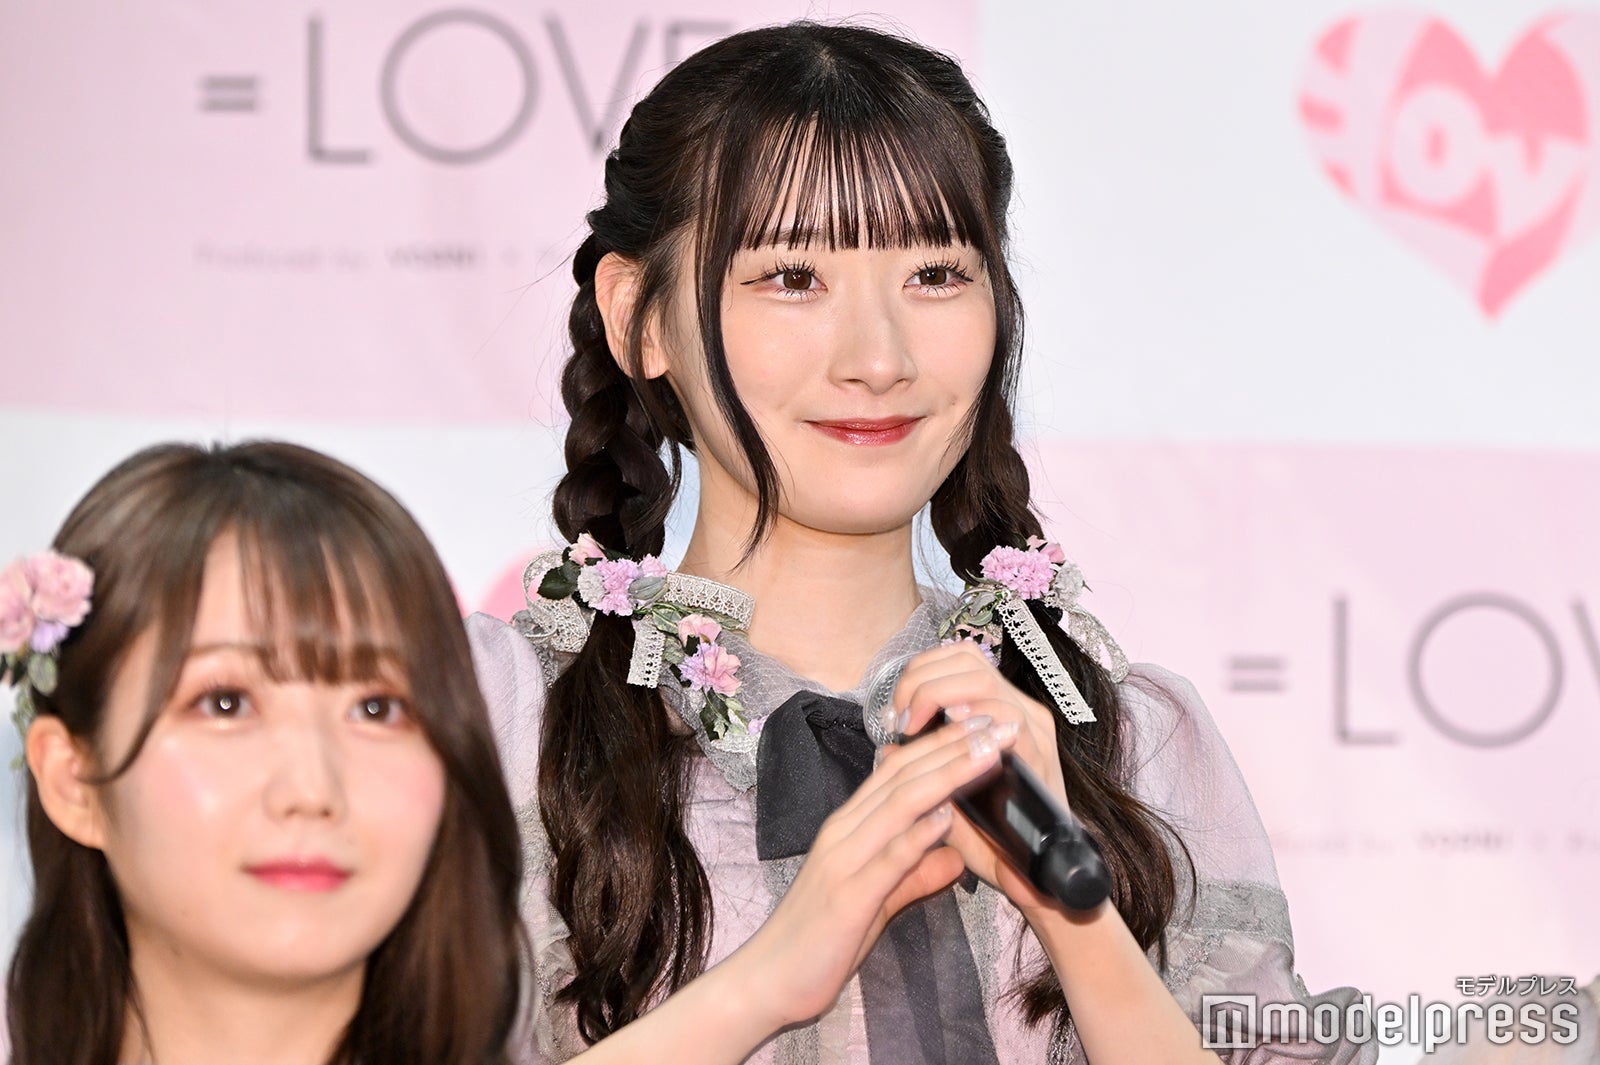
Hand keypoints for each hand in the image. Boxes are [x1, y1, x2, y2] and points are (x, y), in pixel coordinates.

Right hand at [728, 714, 1017, 1031]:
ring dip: (947, 774)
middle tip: (998, 722)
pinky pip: (886, 858)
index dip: (943, 744)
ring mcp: (843, 860)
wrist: (767, 980)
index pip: (900, 771)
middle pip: (904, 776)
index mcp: (849, 827)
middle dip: (954, 746)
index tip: (983, 725)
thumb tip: (955, 857)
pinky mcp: (848, 896)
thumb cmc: (820, 940)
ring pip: (899, 804)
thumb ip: (914, 874)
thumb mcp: (877, 901)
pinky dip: (918, 834)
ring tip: (987, 752)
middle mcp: (844, 832)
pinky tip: (947, 817)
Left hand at [892, 641, 1068, 916]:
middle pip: (968, 661)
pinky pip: (1005, 716)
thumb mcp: (951, 795)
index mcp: (1001, 713)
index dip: (923, 670)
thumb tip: (887, 747)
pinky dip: (971, 714)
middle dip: (923, 679)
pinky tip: (947, 725)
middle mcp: (1020, 712)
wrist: (1035, 878)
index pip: (960, 660)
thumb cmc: (991, 838)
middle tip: (900, 714)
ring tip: (914, 722)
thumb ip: (924, 768)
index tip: (896, 704)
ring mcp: (1033, 729)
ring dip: (939, 692)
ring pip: (982, 680)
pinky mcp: (1039, 751)